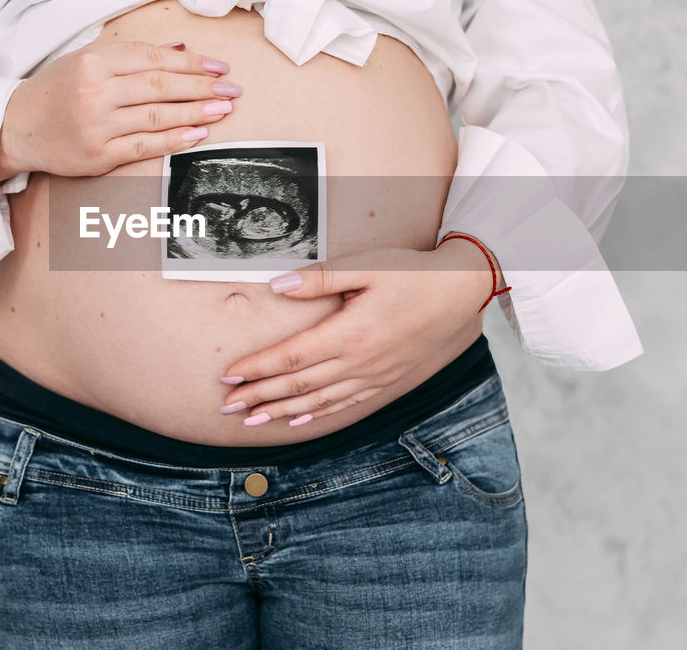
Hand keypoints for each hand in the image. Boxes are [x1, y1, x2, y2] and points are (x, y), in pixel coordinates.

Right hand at [0, 40, 240, 178]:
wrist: (17, 126)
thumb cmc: (57, 89)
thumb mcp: (87, 59)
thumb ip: (132, 53)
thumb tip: (180, 49)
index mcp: (94, 61)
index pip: (154, 60)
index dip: (192, 65)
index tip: (219, 68)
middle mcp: (96, 91)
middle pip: (161, 87)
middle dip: (202, 88)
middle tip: (232, 90)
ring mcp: (97, 124)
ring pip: (158, 116)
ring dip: (196, 113)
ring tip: (222, 110)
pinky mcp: (99, 154)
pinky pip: (145, 146)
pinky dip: (175, 139)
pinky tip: (198, 134)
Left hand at [217, 241, 494, 426]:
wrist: (458, 292)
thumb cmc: (410, 274)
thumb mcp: (365, 266)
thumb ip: (319, 278)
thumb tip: (277, 286)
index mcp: (349, 333)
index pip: (291, 356)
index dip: (257, 367)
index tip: (229, 375)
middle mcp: (359, 362)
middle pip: (298, 384)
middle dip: (259, 397)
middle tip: (227, 407)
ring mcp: (373, 375)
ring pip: (319, 400)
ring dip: (282, 411)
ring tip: (253, 420)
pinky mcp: (386, 379)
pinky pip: (346, 403)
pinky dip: (318, 412)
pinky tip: (300, 418)